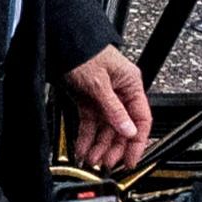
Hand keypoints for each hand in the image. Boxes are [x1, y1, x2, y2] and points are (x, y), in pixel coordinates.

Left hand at [61, 44, 150, 174]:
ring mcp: (103, 96)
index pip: (141, 119)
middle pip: (122, 127)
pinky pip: (90, 122)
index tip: (131, 158)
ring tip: (91, 160)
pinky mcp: (88, 98)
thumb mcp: (99, 82)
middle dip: (114, 147)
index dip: (137, 141)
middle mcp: (120, 92)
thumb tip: (128, 130)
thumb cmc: (83, 50)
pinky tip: (82, 149)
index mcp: (131, 85)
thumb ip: (113, 109)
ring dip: (99, 145)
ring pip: (105, 127)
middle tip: (106, 163)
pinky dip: (86, 136)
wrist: (60, 38)